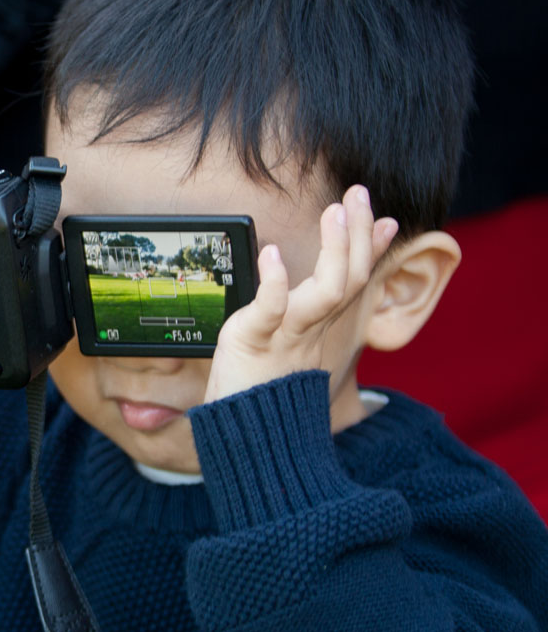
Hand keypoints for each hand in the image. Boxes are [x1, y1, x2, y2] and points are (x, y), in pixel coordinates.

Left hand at [204, 185, 398, 402]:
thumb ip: (297, 315)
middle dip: (357, 235)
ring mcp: (286, 336)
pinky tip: (274, 254)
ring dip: (335, 250)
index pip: (354, 282)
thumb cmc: (259, 388)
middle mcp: (309, 330)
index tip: (390, 220)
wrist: (243, 437)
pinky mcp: (255, 342)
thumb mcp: (283, 344)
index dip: (371, 250)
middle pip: (348, 280)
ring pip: (324, 293)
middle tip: (358, 194)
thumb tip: (313, 285)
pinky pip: (270, 310)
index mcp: (317, 328)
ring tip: (335, 213)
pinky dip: (275, 282)